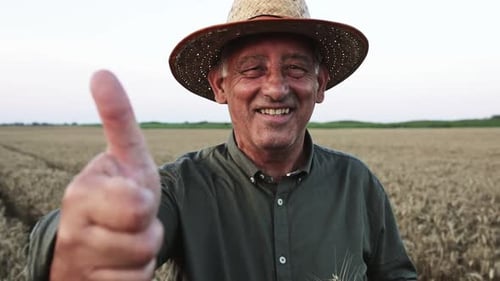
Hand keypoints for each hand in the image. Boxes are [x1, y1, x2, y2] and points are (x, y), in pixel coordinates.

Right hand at [50, 70, 163, 280]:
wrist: (87, 246)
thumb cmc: (114, 196)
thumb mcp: (123, 159)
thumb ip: (117, 121)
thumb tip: (101, 72)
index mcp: (84, 192)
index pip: (137, 204)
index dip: (141, 204)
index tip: (135, 201)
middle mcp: (74, 227)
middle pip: (147, 234)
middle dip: (150, 226)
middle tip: (133, 218)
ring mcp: (79, 259)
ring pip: (144, 260)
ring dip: (144, 251)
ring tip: (125, 239)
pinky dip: (136, 275)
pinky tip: (118, 265)